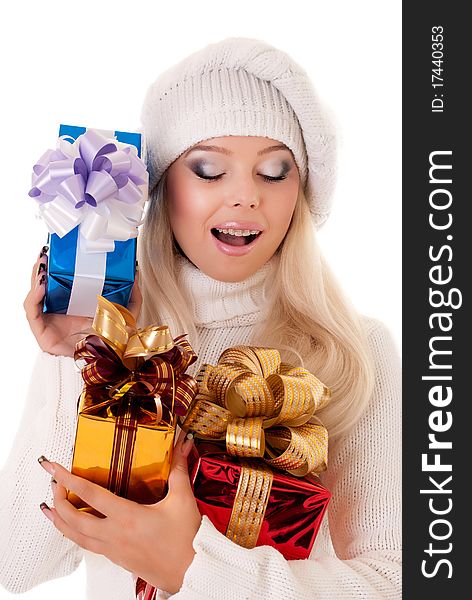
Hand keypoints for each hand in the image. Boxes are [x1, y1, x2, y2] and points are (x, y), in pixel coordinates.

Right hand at [24, 246, 141, 356]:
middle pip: (44, 284)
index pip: (59, 281)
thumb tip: (135, 277)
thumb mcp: (123, 316)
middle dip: (43, 267)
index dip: (56, 266)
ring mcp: (47, 321)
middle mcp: (58, 311)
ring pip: (35, 294)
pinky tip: (41, 285)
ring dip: (36, 276)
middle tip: (48, 252)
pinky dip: (34, 296)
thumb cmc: (108, 343)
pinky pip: (32, 311)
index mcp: (73, 305)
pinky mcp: (41, 332)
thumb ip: (131, 300)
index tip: (59, 251)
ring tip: (42, 263)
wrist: (101, 366)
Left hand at [38, 431, 200, 594]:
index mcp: (128, 517)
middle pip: (73, 519)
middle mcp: (115, 534)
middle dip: (58, 499)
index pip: (90, 495)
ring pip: (75, 536)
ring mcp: (113, 549)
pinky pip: (87, 545)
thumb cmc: (187, 541)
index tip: (55, 469)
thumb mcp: (183, 500)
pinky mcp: (116, 558)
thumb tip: (180, 447)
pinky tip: (73, 529)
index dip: (69, 479)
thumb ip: (178, 470)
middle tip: (53, 483)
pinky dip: (73, 534)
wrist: (192, 572)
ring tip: (48, 508)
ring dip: (59, 521)